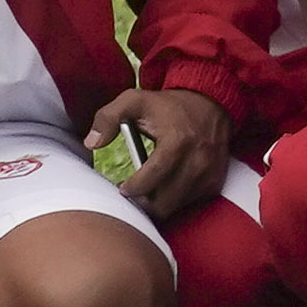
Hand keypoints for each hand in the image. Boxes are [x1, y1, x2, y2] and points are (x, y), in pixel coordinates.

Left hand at [82, 85, 230, 221]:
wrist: (210, 104)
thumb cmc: (168, 105)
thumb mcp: (134, 100)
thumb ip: (108, 118)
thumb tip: (91, 142)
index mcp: (177, 141)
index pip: (154, 177)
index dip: (135, 188)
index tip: (122, 188)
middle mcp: (198, 161)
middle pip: (166, 201)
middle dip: (144, 203)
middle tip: (130, 193)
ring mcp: (209, 174)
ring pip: (176, 206)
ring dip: (158, 204)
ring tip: (144, 191)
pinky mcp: (215, 183)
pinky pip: (189, 203)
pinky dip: (174, 200)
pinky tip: (163, 187)